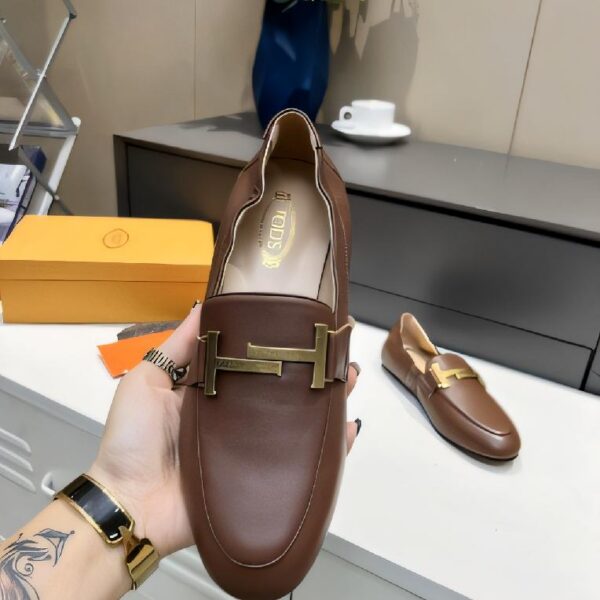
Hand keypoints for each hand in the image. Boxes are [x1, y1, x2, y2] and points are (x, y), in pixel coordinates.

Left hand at [88, 304, 360, 557]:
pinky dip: (328, 450)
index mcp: (216, 391)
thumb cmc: (132, 439)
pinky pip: (300, 464)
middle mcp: (238, 417)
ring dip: (326, 402)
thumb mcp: (147, 381)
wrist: (129, 505)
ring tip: (348, 380)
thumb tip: (203, 306)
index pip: (255, 362)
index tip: (304, 326)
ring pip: (298, 422)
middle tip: (338, 352)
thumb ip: (177, 348)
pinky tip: (346, 429)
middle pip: (284, 391)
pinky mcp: (260, 478)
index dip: (279, 345)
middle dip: (313, 370)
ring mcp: (251, 448)